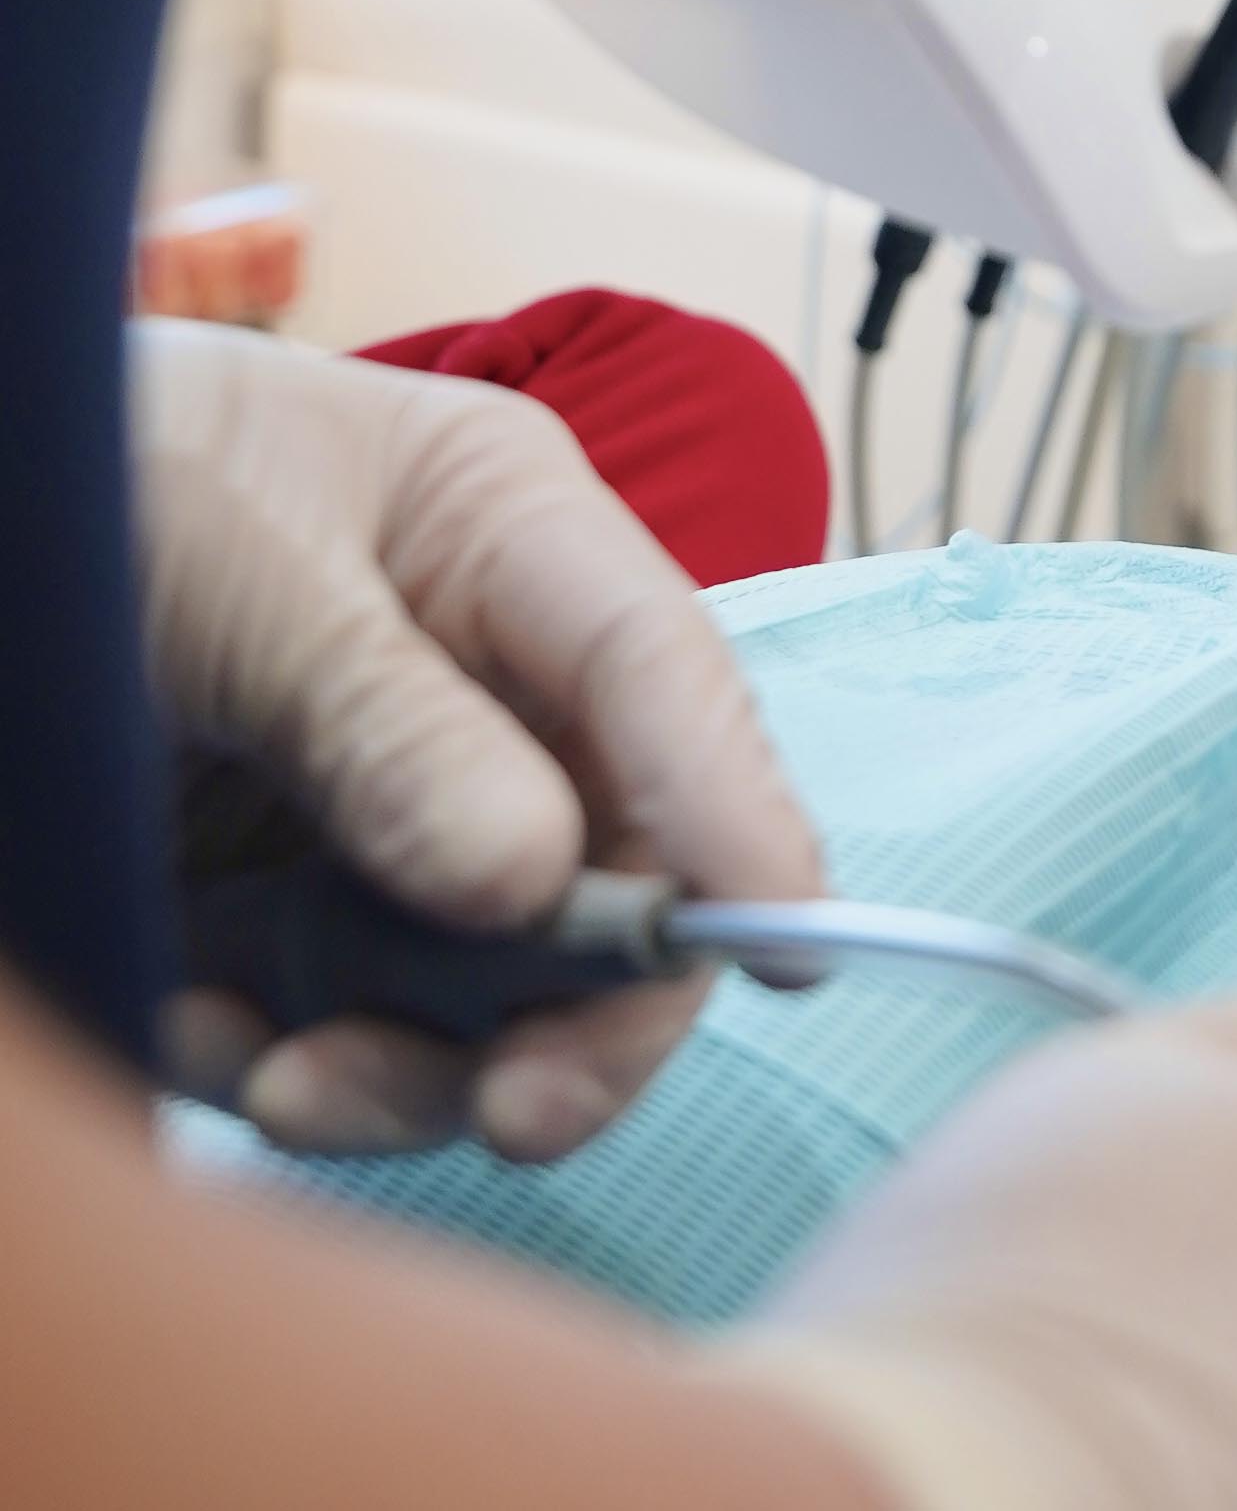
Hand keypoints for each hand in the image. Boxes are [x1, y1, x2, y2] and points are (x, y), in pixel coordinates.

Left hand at [133, 321, 821, 1161]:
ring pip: (479, 979)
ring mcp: (383, 799)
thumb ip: (389, 722)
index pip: (669, 679)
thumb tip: (537, 885)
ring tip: (279, 1083)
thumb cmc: (98, 469)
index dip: (743, 814)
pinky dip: (276, 1063)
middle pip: (608, 865)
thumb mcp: (244, 576)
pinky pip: (334, 1023)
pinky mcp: (278, 900)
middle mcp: (480, 679)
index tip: (792, 956)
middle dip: (575, 1004)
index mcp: (510, 540)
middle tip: (511, 1113)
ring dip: (406, 1064)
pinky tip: (196, 1030)